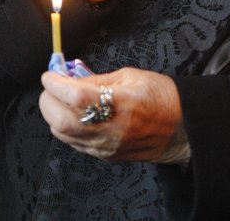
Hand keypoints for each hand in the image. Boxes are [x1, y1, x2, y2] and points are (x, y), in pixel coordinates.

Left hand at [39, 68, 188, 163]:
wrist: (181, 128)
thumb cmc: (161, 97)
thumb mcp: (130, 75)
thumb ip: (97, 79)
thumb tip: (71, 77)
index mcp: (119, 103)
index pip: (74, 95)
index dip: (56, 83)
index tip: (49, 74)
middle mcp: (109, 129)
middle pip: (61, 120)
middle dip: (48, 100)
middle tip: (50, 86)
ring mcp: (106, 146)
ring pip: (63, 135)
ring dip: (53, 115)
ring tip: (59, 98)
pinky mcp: (105, 156)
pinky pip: (74, 143)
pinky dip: (65, 128)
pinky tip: (71, 114)